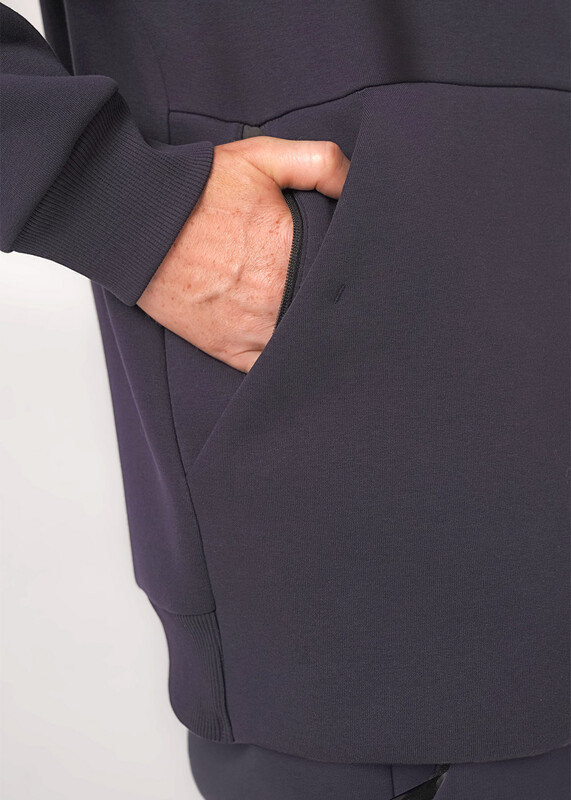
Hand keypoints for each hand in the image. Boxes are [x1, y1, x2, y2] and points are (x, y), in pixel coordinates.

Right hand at [136, 136, 349, 371]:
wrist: (139, 223)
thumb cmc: (198, 191)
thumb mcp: (263, 157)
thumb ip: (320, 162)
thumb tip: (358, 183)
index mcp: (294, 255)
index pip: (344, 276)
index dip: (355, 273)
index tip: (357, 268)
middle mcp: (277, 300)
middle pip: (325, 313)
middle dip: (333, 304)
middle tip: (339, 294)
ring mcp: (252, 331)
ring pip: (301, 347)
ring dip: (311, 336)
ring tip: (317, 320)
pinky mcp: (227, 350)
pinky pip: (267, 370)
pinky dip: (281, 362)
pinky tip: (289, 347)